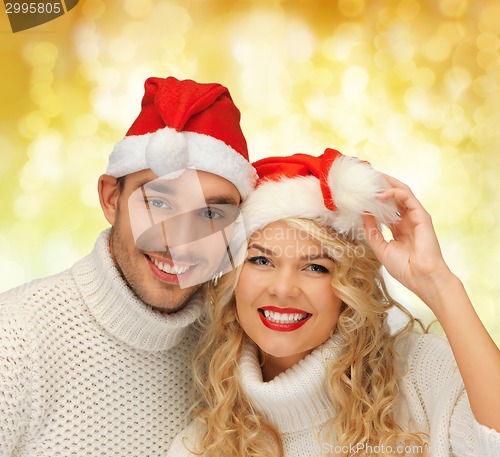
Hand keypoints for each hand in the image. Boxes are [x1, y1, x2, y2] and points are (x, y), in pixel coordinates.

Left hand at [362, 174, 454, 308]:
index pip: (386, 208)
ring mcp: (416, 217)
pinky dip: (394, 193)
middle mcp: (408, 220)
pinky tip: (380, 194)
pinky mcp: (422, 216)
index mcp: (399, 228)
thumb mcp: (380, 247)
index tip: (361, 191)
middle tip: (367, 177)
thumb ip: (371, 230)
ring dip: (387, 184)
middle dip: (381, 185)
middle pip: (394, 196)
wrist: (422, 278)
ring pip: (402, 193)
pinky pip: (408, 198)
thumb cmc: (405, 268)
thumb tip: (362, 213)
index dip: (374, 199)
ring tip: (372, 178)